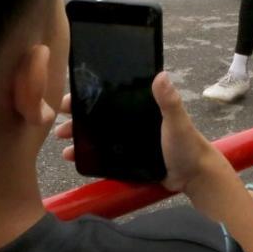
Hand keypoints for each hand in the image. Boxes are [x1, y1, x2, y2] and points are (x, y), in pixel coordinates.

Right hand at [55, 74, 237, 212]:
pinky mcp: (128, 158)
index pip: (111, 95)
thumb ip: (169, 101)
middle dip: (78, 117)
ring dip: (79, 136)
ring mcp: (129, 139)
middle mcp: (133, 119)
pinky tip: (72, 158)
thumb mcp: (177, 121)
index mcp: (143, 106)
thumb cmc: (187, 144)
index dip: (89, 95)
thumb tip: (161, 75)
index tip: (69, 99)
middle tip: (58, 122)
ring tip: (62, 142)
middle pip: (100, 115)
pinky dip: (88, 155)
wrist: (194, 176)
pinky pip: (103, 154)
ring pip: (98, 135)